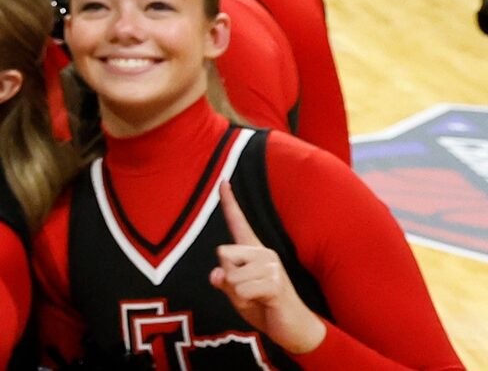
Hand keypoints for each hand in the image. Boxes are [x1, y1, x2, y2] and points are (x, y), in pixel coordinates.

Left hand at [211, 182, 326, 356]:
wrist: (294, 329)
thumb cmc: (263, 306)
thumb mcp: (236, 293)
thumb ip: (224, 281)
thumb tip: (216, 276)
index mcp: (252, 251)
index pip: (238, 222)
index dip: (229, 201)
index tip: (222, 180)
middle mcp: (263, 252)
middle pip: (222, 254)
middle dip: (228, 278)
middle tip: (249, 291)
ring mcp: (272, 266)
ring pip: (231, 276)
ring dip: (238, 294)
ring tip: (258, 299)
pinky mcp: (276, 282)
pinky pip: (241, 290)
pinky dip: (246, 301)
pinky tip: (265, 303)